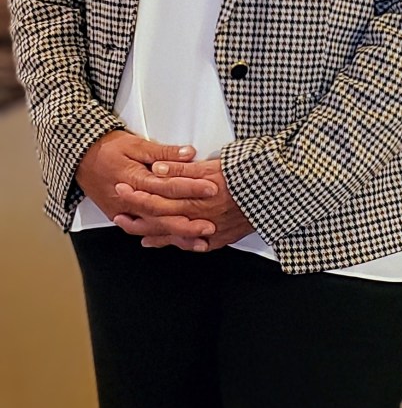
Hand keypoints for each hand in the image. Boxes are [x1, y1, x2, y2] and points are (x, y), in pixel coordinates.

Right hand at [75, 130, 217, 248]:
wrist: (79, 157)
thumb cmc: (107, 147)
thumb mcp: (136, 143)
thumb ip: (163, 152)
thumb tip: (189, 153)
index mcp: (134, 177)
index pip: (168, 185)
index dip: (191, 188)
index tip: (210, 189)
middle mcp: (128, 199)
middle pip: (162, 214)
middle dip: (188, 222)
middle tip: (211, 224)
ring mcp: (122, 211)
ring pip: (153, 228)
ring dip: (177, 236)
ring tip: (200, 241)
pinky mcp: (118, 216)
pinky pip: (141, 230)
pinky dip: (160, 239)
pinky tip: (175, 244)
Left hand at [114, 157, 253, 250]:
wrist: (279, 192)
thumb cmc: (250, 174)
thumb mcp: (216, 164)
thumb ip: (184, 169)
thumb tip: (156, 169)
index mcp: (196, 197)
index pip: (158, 197)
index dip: (137, 194)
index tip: (121, 189)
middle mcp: (199, 217)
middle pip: (161, 219)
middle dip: (137, 217)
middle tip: (117, 215)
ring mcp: (210, 231)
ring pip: (175, 235)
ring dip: (153, 234)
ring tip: (135, 233)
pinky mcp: (221, 238)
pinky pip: (194, 244)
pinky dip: (178, 243)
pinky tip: (168, 243)